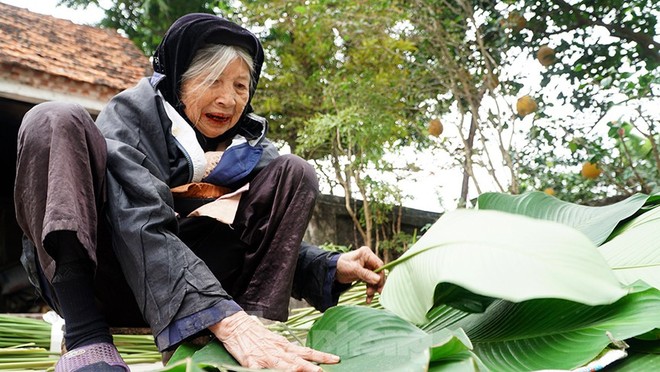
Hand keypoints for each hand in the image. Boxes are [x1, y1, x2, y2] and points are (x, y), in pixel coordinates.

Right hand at [209, 311, 339, 370]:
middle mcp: (278, 351)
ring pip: (283, 366)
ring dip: (296, 370)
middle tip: (324, 371)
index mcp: (284, 346)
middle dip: (312, 367)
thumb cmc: (255, 334)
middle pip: (298, 360)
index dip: (321, 356)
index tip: (335, 359)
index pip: (307, 351)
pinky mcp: (251, 363)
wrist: (235, 325)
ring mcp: (265, 357)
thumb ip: (287, 349)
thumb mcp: (274, 340)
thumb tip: (302, 356)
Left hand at [336, 246, 385, 303]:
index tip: (379, 285)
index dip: (380, 275)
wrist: (331, 271)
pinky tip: (368, 298)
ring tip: (368, 296)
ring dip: (373, 288)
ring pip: (375, 279)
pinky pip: (370, 283)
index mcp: (366, 254)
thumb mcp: (353, 269)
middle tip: (375, 292)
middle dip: (377, 284)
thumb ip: (366, 274)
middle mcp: (368, 259)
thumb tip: (378, 280)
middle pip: (379, 273)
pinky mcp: (364, 274)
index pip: (379, 265)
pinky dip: (370, 290)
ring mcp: (367, 267)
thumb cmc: (341, 265)